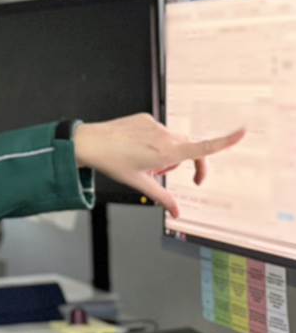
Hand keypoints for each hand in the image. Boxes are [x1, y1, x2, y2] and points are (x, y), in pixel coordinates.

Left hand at [72, 114, 244, 217]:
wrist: (90, 142)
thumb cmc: (112, 162)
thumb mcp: (140, 184)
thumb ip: (163, 198)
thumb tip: (176, 214)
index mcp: (166, 152)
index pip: (202, 149)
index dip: (225, 141)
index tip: (242, 132)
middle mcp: (165, 136)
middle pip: (186, 151)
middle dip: (177, 164)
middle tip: (156, 173)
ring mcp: (156, 125)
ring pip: (171, 142)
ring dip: (164, 153)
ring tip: (140, 159)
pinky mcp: (146, 118)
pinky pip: (158, 132)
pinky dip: (153, 141)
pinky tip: (134, 146)